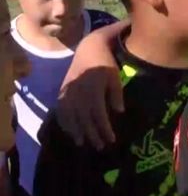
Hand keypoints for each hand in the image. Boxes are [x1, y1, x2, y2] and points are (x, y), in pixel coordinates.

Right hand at [56, 22, 125, 148]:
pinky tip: (70, 132)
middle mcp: (78, 93)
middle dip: (92, 134)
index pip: (98, 114)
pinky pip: (61, 110)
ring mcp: (68, 92)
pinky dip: (65, 122)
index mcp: (92, 89)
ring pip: (71, 117)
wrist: (88, 49)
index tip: (111, 139)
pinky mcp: (63, 91)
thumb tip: (118, 113)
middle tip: (100, 146)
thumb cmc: (106, 64)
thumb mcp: (115, 78)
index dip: (104, 128)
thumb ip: (116, 95)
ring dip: (77, 131)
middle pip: (84, 119)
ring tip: (83, 144)